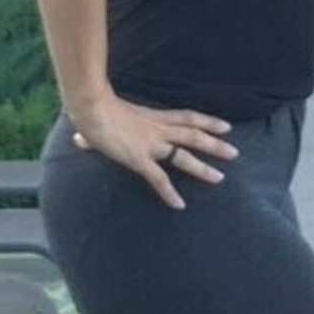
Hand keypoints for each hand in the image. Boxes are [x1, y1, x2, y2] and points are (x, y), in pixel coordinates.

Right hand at [71, 92, 237, 209]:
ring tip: (220, 177)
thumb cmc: (93, 108)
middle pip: (193, 135)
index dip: (208, 122)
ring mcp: (150, 144)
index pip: (187, 117)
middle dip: (215, 144)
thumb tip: (79, 140)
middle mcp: (157, 129)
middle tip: (234, 153)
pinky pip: (158, 178)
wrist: (91, 108)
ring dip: (203, 167)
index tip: (226, 126)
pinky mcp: (139, 159)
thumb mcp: (102, 119)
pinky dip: (169, 193)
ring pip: (184, 156)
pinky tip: (179, 205)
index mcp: (152, 117)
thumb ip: (95, 133)